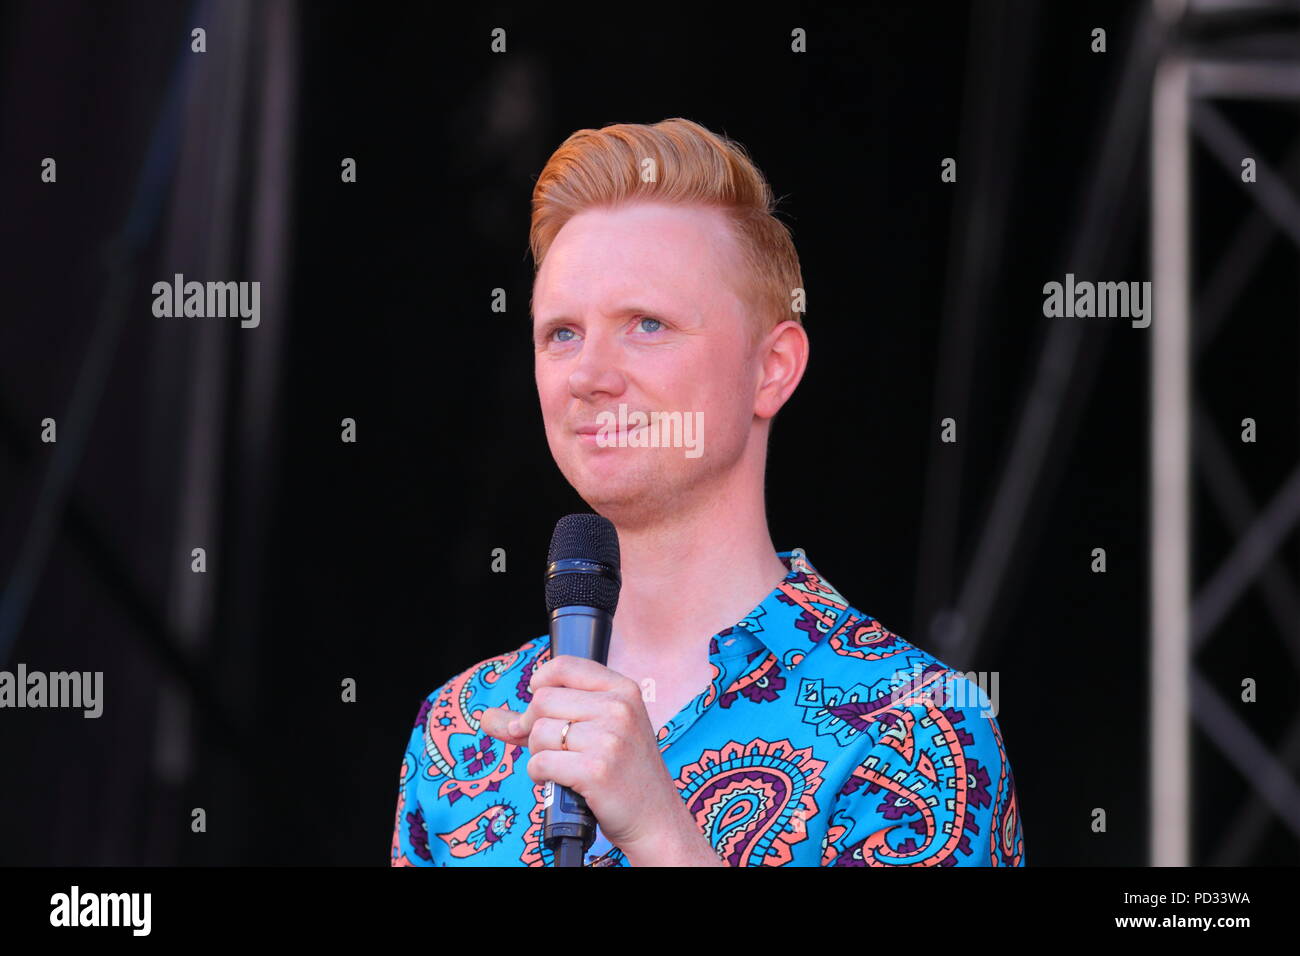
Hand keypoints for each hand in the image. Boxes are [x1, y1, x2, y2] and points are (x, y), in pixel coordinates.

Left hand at [478, 654, 723, 865]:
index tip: (540, 709)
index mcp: (623, 690)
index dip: (540, 685)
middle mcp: (619, 708)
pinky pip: (540, 763)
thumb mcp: (598, 731)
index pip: (563, 667)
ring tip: (562, 767)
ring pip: (538, 732)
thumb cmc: (623, 773)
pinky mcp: (595, 770)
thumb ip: (544, 717)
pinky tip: (559, 782)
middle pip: (542, 700)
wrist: (655, 819)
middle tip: (551, 748)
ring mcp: (609, 739)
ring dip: (539, 755)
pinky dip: (540, 776)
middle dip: (534, 727)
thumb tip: (487, 716)